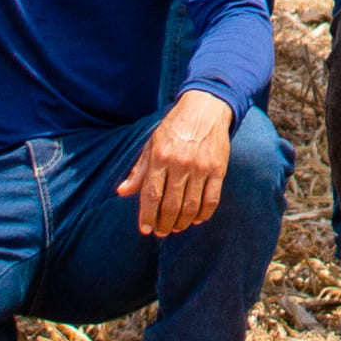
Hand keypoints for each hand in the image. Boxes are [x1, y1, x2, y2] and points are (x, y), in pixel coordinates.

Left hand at [122, 92, 234, 235]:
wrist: (206, 108)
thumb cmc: (174, 128)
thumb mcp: (152, 144)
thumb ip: (139, 170)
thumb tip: (122, 192)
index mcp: (160, 157)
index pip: (151, 194)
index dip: (147, 216)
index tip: (145, 229)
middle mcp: (180, 163)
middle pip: (171, 205)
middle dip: (164, 224)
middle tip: (161, 232)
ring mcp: (201, 167)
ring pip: (191, 206)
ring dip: (182, 222)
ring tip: (176, 228)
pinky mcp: (218, 169)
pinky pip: (212, 199)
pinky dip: (204, 213)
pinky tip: (196, 219)